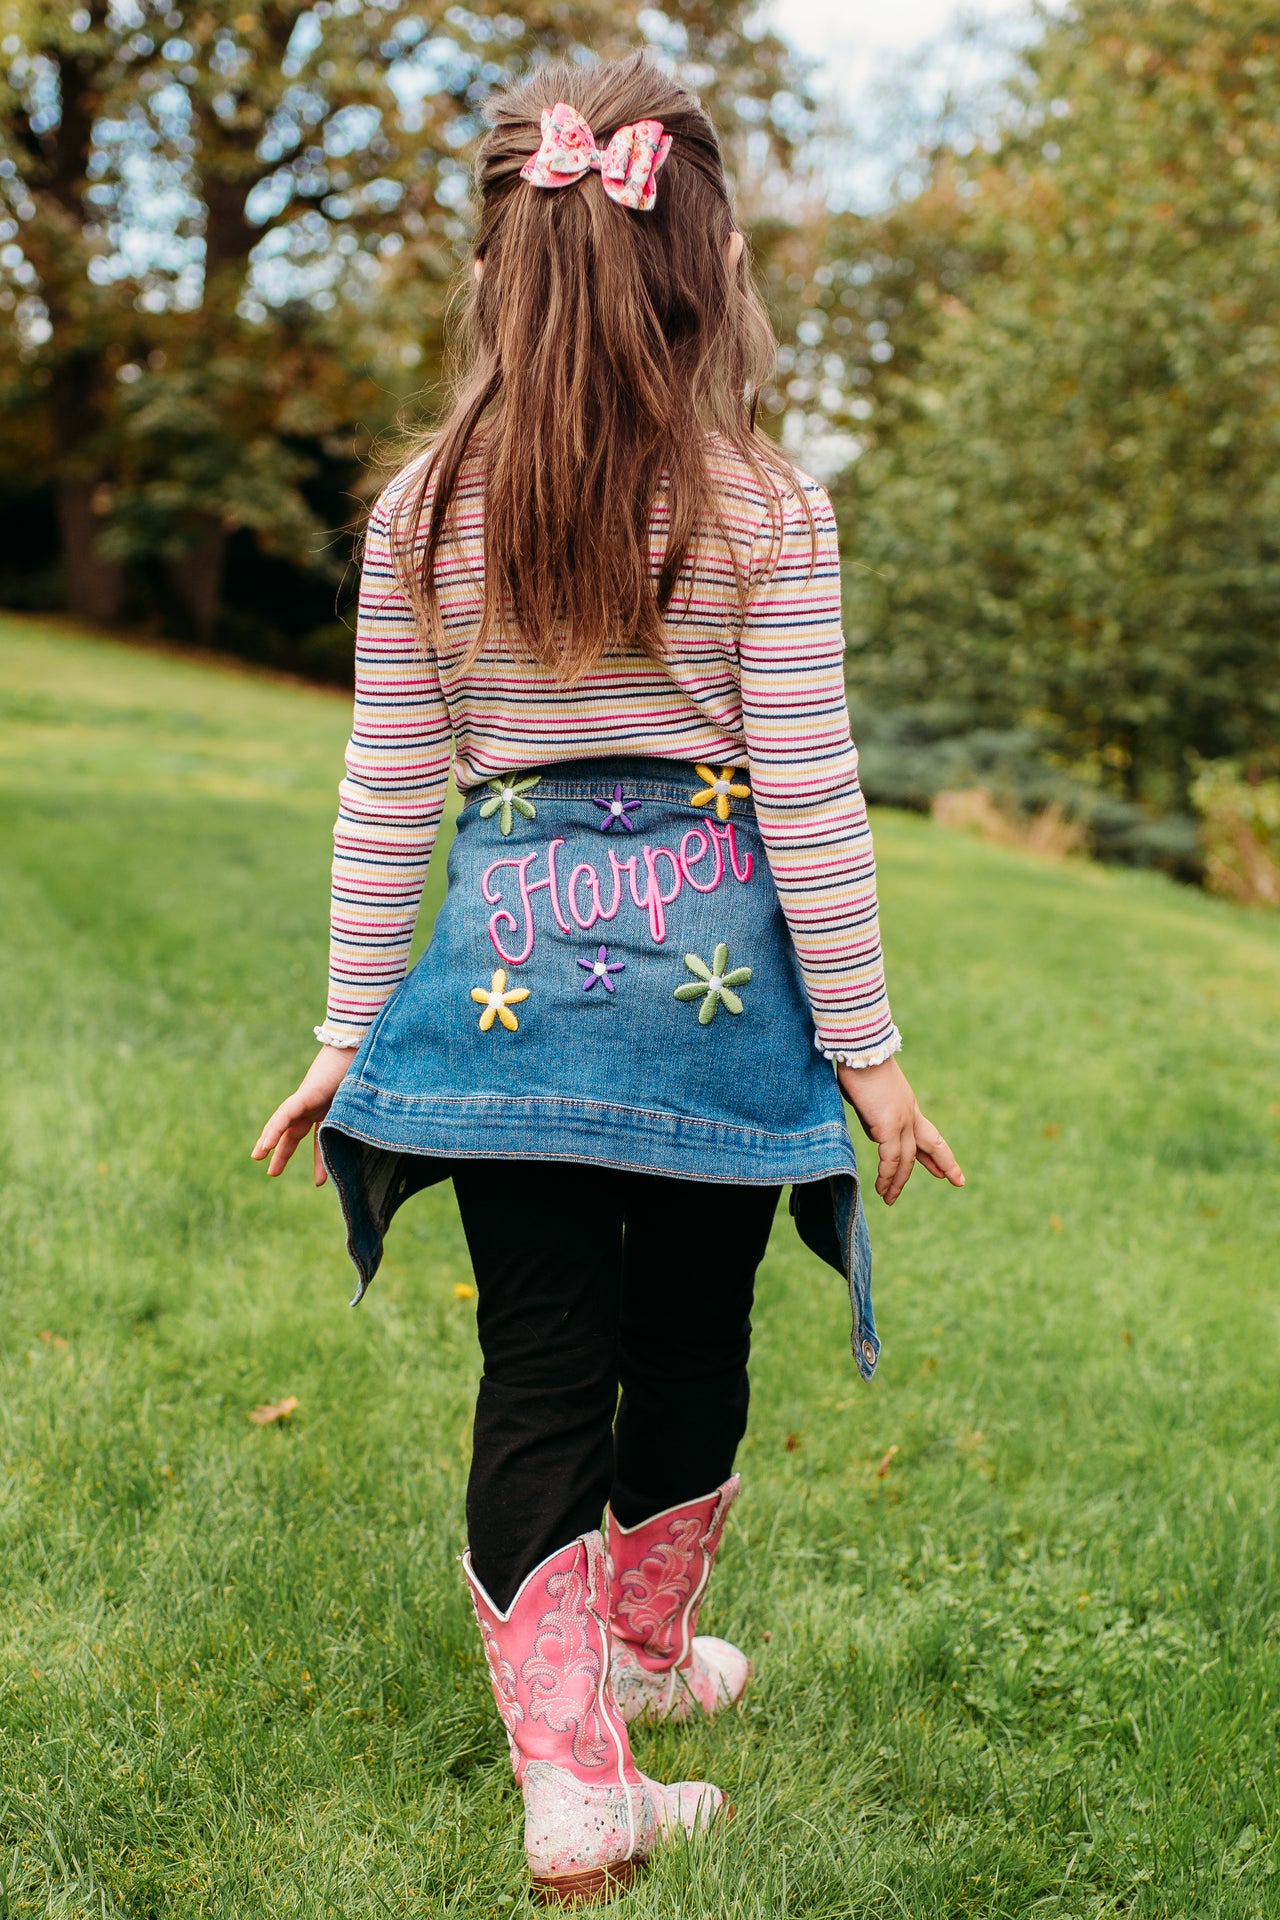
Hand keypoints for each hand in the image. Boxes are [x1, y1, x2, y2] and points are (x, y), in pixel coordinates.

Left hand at [251, 1044, 357, 1185]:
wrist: (365, 1043)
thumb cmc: (370, 1068)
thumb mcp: (366, 1103)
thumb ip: (366, 1121)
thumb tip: (385, 1140)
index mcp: (330, 1107)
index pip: (318, 1136)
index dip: (318, 1158)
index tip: (320, 1181)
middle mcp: (316, 1104)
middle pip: (294, 1132)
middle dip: (283, 1151)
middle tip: (272, 1172)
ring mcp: (310, 1098)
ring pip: (284, 1124)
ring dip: (271, 1142)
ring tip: (259, 1157)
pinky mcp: (306, 1093)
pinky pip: (285, 1115)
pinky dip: (275, 1130)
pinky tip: (265, 1146)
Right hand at [836, 1056, 964, 1205]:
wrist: (861, 1050)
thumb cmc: (860, 1064)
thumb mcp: (872, 1094)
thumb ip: (874, 1113)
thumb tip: (875, 1129)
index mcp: (908, 1106)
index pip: (927, 1134)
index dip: (935, 1154)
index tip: (942, 1169)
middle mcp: (910, 1115)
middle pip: (933, 1144)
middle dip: (946, 1163)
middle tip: (957, 1181)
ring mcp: (902, 1120)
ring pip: (906, 1159)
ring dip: (897, 1181)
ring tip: (889, 1199)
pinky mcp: (888, 1126)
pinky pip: (891, 1158)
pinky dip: (887, 1175)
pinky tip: (883, 1188)